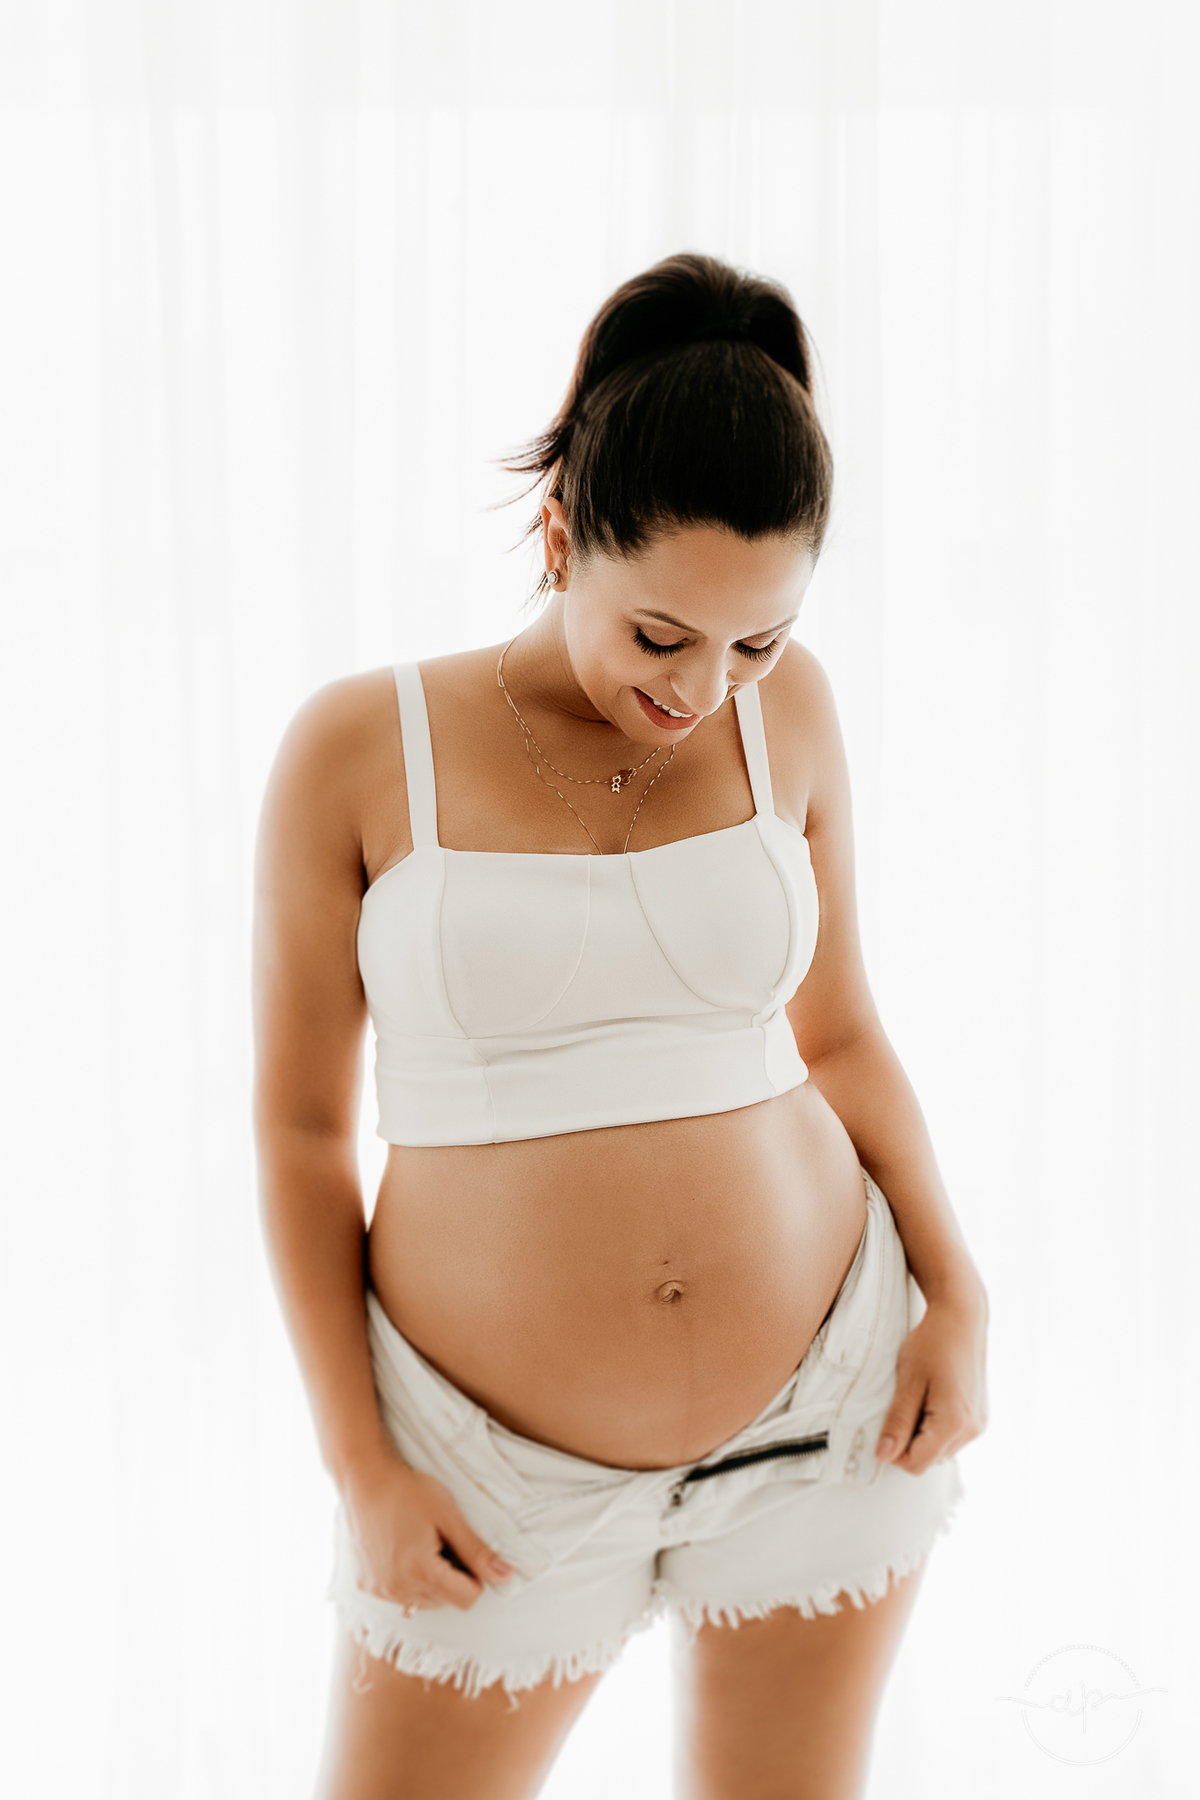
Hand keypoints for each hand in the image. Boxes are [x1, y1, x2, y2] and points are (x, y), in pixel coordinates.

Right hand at [341, 1452, 515, 1612]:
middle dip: (452, 1577)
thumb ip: (477, 1551)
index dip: (475, 1576)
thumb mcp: (448, 1516)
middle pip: (446, 1601)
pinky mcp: (367, 1586)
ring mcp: (380, 1590)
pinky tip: (404, 1551)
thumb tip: (507, 1575)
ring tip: (422, 1545)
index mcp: (420, 1571)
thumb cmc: (408, 1491)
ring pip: (424, 1602)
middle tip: (441, 1541)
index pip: (466, 1598)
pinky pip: (400, 1596)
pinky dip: (409, 1580)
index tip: (465, 1550)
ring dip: (431, 1581)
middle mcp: (397, 1588)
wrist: (364, 1480)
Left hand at [874, 1285, 987, 1475]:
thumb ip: (897, 1422)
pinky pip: (951, 1437)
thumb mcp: (908, 1382)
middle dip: (908, 1441)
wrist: (961, 1319)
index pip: (917, 1463)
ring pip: (940, 1450)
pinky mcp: (979, 1417)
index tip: (884, 1425)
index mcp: (954, 1423)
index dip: (893, 1451)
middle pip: (929, 1459)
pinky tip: (930, 1398)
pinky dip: (935, 1427)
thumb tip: (883, 1456)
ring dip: (922, 1435)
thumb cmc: (933, 1344)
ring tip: (917, 1397)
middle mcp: (971, 1430)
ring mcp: (978, 1424)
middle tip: (901, 1404)